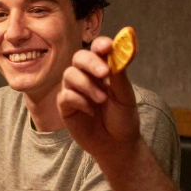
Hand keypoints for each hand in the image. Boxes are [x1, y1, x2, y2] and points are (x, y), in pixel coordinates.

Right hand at [57, 37, 143, 168]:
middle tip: (104, 73)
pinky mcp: (65, 106)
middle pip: (79, 57)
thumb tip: (118, 51)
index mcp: (102, 70)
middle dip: (91, 62)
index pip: (97, 50)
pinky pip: (65, 96)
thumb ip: (119, 74)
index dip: (100, 45)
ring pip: (70, 74)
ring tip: (102, 99)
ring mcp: (74, 90)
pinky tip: (91, 112)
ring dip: (87, 85)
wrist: (117, 144)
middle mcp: (86, 76)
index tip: (107, 47)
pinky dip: (79, 101)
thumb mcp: (125, 96)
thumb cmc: (122, 118)